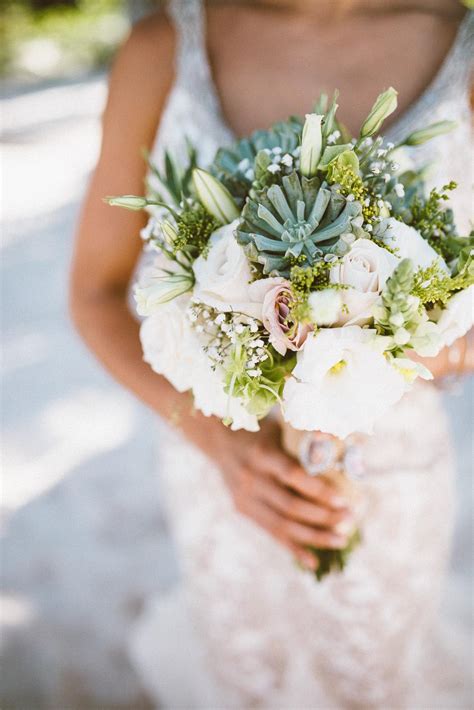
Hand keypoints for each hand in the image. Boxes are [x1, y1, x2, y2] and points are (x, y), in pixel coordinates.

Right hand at [207, 418, 354, 571]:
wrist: (220, 440)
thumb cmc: (261, 432)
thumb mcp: (279, 431)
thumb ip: (302, 447)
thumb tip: (343, 460)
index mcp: (262, 454)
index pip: (293, 476)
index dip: (320, 490)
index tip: (344, 499)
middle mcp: (251, 477)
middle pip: (290, 505)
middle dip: (324, 516)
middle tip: (350, 518)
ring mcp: (245, 497)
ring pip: (282, 525)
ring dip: (314, 536)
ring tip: (340, 539)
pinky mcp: (243, 510)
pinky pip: (271, 533)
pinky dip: (293, 548)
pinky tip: (313, 560)